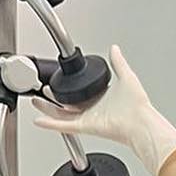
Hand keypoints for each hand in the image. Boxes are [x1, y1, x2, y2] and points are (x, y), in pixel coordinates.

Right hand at [32, 45, 175, 175]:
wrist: (140, 123)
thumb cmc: (137, 105)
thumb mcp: (126, 76)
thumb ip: (118, 62)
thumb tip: (115, 48)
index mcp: (102, 98)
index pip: (81, 92)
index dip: (69, 87)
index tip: (59, 80)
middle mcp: (94, 110)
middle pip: (68, 104)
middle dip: (54, 97)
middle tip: (43, 89)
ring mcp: (88, 119)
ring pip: (62, 114)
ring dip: (48, 109)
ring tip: (36, 101)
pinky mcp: (85, 127)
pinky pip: (64, 126)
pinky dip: (50, 124)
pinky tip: (38, 120)